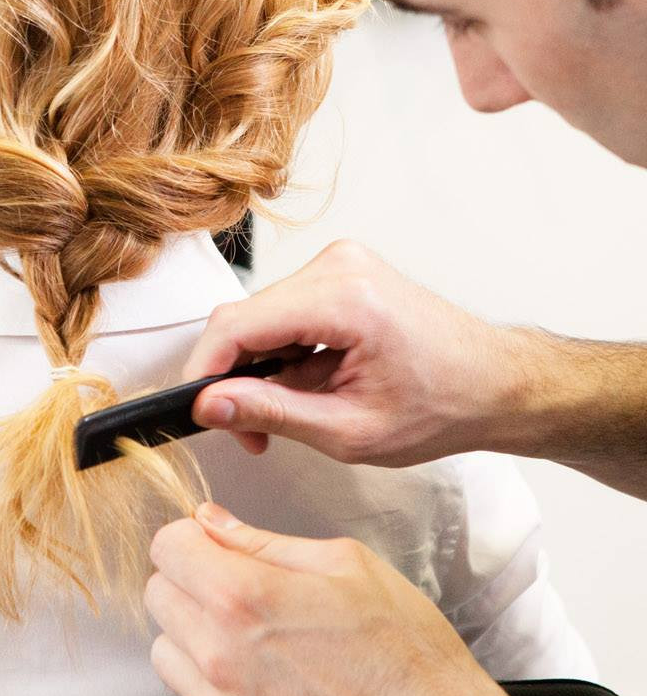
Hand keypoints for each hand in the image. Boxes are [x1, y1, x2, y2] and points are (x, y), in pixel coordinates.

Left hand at [146, 504, 517, 695]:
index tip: (212, 545)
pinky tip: (258, 674)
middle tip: (235, 586)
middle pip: (158, 595)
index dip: (191, 539)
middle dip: (190, 581)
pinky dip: (211, 683)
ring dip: (194, 635)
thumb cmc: (407, 657)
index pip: (166, 547)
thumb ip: (264, 543)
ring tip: (249, 635)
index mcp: (244, 598)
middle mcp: (220, 653)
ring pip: (166, 649)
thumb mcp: (345, 567)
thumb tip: (215, 522)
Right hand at [183, 240, 523, 465]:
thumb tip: (209, 405)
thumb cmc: (444, 407)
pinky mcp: (340, 271)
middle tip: (250, 432)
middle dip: (234, 376)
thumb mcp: (351, 430)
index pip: (238, 323)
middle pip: (246, 318)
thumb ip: (272, 413)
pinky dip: (282, 350)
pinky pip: (284, 308)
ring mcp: (340, 263)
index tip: (195, 408)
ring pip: (261, 314)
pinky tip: (306, 381)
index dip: (205, 368)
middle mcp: (339, 266)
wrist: (499, 384)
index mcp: (346, 299)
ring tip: (289, 411)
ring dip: (259, 365)